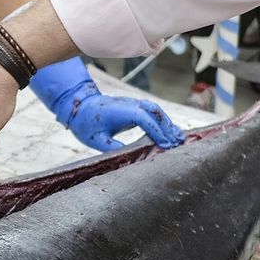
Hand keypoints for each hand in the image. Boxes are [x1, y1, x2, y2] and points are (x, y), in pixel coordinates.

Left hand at [30, 57, 185, 151]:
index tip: (166, 144)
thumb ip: (112, 147)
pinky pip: (152, 112)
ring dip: (168, 123)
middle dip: (167, 127)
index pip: (143, 118)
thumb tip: (129, 156)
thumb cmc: (85, 123)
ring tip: (180, 138)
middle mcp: (129, 104)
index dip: (156, 131)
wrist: (80, 106)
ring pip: (155, 111)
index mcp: (120, 110)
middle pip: (154, 112)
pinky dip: (162, 121)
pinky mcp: (135, 107)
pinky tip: (170, 132)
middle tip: (178, 143)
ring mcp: (133, 104)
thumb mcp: (95, 139)